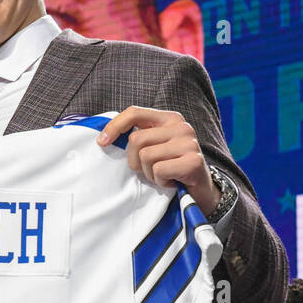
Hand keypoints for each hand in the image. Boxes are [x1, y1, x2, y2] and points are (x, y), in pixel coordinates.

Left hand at [95, 107, 219, 213]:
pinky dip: (160, 181)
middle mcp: (181, 126)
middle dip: (135, 161)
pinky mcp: (193, 161)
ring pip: (146, 156)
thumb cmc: (171, 168)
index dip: (114, 126)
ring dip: (149, 173)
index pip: (134, 112)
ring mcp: (189, 142)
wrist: (200, 190)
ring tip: (163, 175)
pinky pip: (158, 170)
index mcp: (169, 118)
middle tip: (149, 170)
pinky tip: (171, 181)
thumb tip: (105, 137)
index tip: (102, 142)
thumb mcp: (155, 147)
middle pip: (136, 139)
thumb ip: (139, 137)